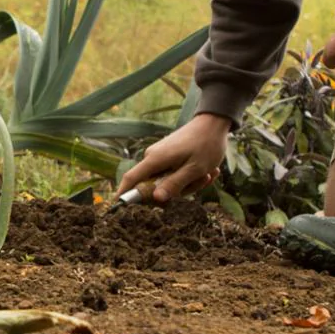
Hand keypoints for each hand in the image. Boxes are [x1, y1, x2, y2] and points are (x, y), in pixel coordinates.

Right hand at [116, 112, 231, 203]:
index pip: (130, 179)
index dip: (124, 196)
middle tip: (202, 180)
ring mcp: (161, 157)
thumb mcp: (194, 169)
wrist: (215, 122)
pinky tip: (208, 170)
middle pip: (155, 186)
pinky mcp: (169, 156)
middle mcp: (153, 157)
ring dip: (190, 183)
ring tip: (208, 173)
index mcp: (155, 159)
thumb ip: (174, 184)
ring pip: (169, 182)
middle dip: (179, 190)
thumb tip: (156, 198)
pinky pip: (176, 174)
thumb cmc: (206, 144)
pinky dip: (191, 175)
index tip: (120, 211)